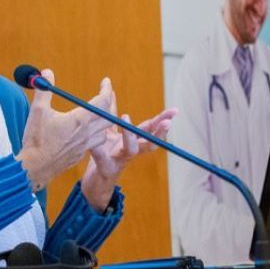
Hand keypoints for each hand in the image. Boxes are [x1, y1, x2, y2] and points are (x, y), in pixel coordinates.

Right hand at [17, 69, 114, 191]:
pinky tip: (85, 132)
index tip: (106, 82)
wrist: (34, 168)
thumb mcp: (38, 110)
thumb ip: (44, 89)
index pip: (102, 101)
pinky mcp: (80, 155)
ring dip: (103, 121)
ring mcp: (85, 146)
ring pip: (104, 131)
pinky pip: (95, 143)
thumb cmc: (36, 139)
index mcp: (79, 120)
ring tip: (97, 114)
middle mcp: (86, 133)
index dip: (106, 90)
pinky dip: (95, 134)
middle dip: (107, 104)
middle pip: (108, 116)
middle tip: (102, 96)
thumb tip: (47, 72)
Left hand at [80, 94, 177, 211]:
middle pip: (150, 140)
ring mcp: (121, 160)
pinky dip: (99, 149)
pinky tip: (95, 140)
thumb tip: (110, 88)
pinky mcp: (107, 168)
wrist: (95, 180)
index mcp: (133, 140)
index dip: (163, 119)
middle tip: (169, 121)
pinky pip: (103, 157)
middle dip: (160, 130)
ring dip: (130, 134)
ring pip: (131, 149)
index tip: (174, 111)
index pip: (151, 128)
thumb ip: (110, 111)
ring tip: (126, 117)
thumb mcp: (109, 130)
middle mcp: (131, 151)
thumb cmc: (105, 153)